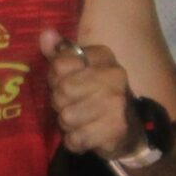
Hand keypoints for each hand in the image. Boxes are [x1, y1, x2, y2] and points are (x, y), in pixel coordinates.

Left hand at [41, 30, 139, 159]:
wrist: (129, 130)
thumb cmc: (96, 95)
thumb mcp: (78, 71)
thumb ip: (60, 54)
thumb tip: (46, 34)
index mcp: (103, 57)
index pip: (60, 64)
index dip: (56, 78)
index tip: (67, 83)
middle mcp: (114, 76)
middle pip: (62, 91)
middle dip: (60, 103)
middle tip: (73, 105)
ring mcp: (117, 103)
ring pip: (66, 117)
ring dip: (67, 124)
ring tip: (81, 121)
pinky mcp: (116, 129)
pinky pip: (75, 138)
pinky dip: (75, 141)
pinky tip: (87, 135)